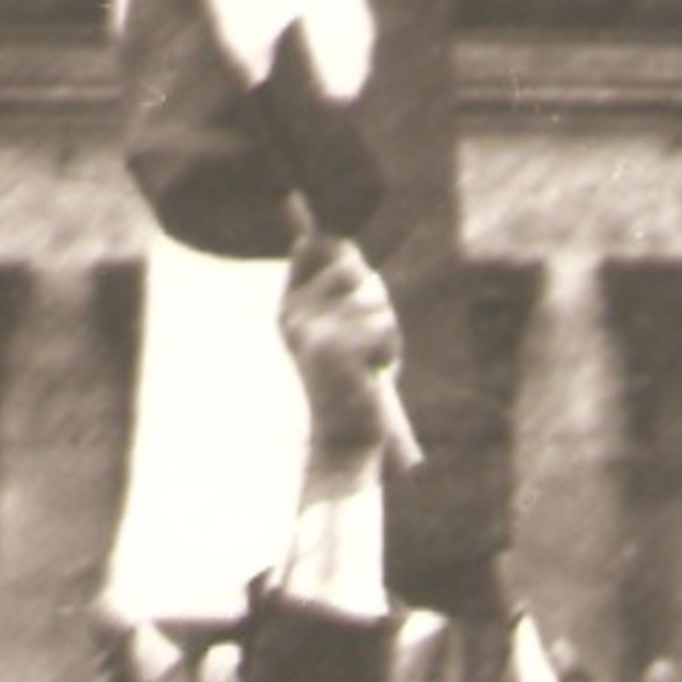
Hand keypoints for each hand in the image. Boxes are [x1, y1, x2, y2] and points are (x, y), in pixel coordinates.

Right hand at [280, 237, 398, 457]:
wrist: (345, 438)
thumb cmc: (352, 383)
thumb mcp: (341, 332)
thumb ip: (341, 291)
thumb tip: (335, 243)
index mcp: (289, 309)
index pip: (312, 248)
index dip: (338, 252)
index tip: (351, 277)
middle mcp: (295, 314)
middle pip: (353, 265)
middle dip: (374, 297)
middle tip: (367, 339)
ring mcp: (314, 330)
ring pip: (376, 298)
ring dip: (386, 331)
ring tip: (369, 362)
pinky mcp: (340, 348)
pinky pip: (385, 324)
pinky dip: (391, 349)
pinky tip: (372, 373)